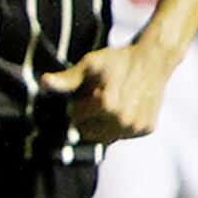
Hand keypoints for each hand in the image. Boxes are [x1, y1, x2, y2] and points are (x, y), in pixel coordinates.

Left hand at [42, 41, 179, 143]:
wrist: (153, 59)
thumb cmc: (117, 60)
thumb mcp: (89, 65)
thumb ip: (67, 79)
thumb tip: (43, 82)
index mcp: (106, 105)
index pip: (74, 117)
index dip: (76, 103)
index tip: (85, 91)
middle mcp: (123, 120)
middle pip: (87, 132)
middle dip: (87, 117)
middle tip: (96, 98)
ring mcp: (136, 127)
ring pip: (104, 137)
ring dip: (101, 124)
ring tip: (109, 102)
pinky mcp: (146, 129)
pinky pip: (121, 136)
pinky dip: (118, 125)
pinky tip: (124, 107)